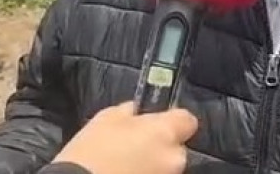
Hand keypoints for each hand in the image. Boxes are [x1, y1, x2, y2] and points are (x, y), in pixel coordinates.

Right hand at [53, 102, 197, 173]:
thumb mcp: (106, 118)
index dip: (173, 120)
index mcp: (165, 132)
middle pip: (175, 146)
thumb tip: (136, 111)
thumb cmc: (92, 152)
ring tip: (126, 163)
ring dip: (152, 162)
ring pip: (165, 165)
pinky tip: (125, 173)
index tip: (156, 122)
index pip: (187, 120)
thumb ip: (130, 111)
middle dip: (159, 145)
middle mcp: (175, 158)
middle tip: (134, 145)